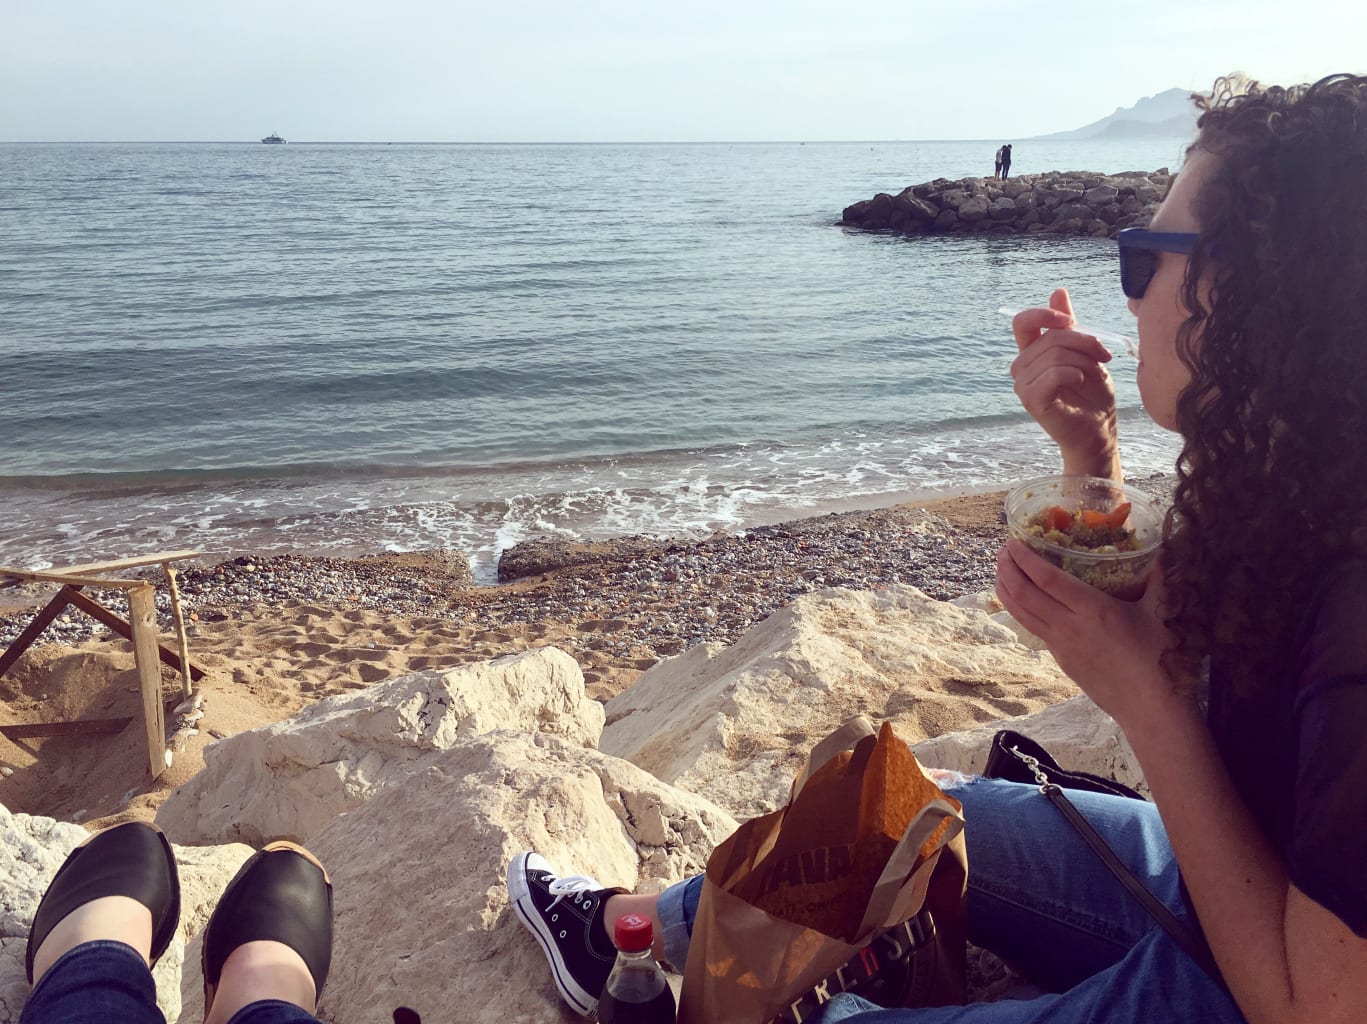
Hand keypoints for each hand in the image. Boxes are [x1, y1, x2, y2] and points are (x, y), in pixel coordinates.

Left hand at [995, 540, 1194, 732]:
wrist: (1149, 708)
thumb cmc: (1159, 659)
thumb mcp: (1162, 614)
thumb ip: (1160, 578)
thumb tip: (1165, 550)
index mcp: (1092, 610)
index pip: (1047, 579)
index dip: (1025, 559)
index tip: (1013, 542)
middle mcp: (1069, 626)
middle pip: (1024, 594)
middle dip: (1008, 569)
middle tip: (1003, 551)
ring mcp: (1061, 645)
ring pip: (1021, 613)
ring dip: (1006, 589)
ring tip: (1001, 571)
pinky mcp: (1060, 659)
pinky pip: (1033, 628)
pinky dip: (1020, 609)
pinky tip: (1021, 600)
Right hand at [1011, 288, 1120, 479]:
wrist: (1098, 429)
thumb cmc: (1092, 395)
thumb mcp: (1085, 353)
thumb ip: (1069, 326)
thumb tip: (1057, 291)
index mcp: (1032, 352)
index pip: (1023, 322)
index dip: (1045, 314)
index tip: (1069, 320)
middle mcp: (1022, 366)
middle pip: (1050, 337)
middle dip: (1084, 342)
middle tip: (1103, 357)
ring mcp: (1023, 384)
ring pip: (1054, 354)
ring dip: (1083, 361)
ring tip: (1092, 375)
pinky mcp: (1030, 400)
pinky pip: (1053, 373)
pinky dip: (1074, 374)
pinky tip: (1081, 383)